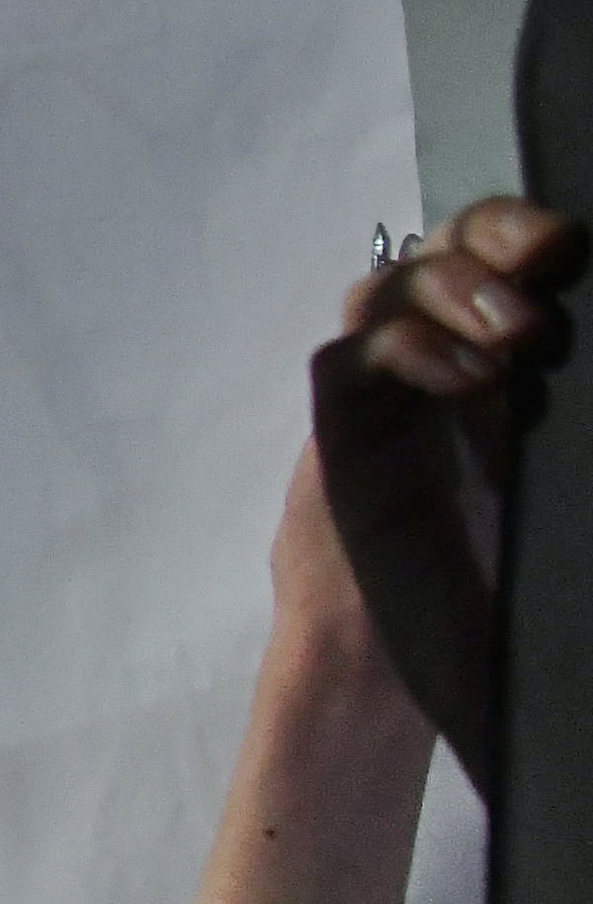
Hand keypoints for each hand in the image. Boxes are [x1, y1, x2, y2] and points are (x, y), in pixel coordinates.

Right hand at [313, 196, 582, 780]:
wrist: (398, 672)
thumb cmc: (487, 602)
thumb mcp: (560, 504)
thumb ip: (575, 437)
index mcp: (508, 373)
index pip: (510, 263)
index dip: (535, 235)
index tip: (579, 248)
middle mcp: (442, 366)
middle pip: (449, 247)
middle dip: (496, 231)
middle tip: (547, 258)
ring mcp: (383, 394)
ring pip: (393, 284)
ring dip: (452, 284)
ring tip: (515, 334)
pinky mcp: (335, 430)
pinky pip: (349, 355)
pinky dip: (405, 347)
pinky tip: (463, 376)